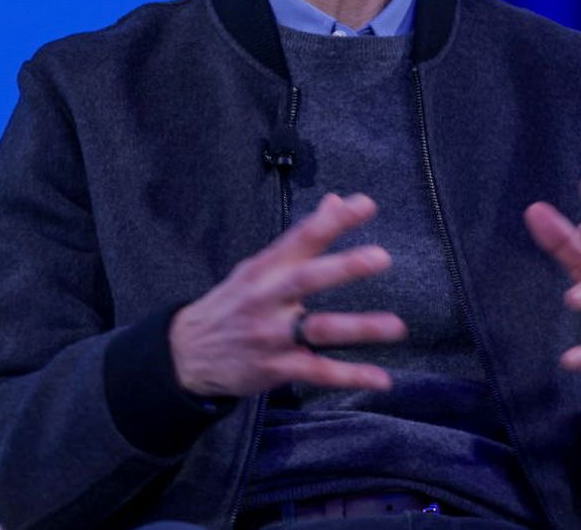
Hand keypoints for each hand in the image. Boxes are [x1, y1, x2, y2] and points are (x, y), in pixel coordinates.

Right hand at [169, 192, 407, 397]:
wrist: (184, 355)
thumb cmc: (233, 303)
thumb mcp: (259, 267)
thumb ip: (301, 238)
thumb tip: (337, 200)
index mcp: (264, 269)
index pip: (300, 238)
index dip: (332, 221)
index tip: (365, 204)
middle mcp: (267, 299)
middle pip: (306, 280)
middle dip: (343, 268)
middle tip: (380, 257)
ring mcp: (271, 336)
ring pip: (319, 330)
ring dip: (359, 328)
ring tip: (396, 326)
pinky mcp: (276, 368)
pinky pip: (318, 372)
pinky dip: (351, 376)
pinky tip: (382, 379)